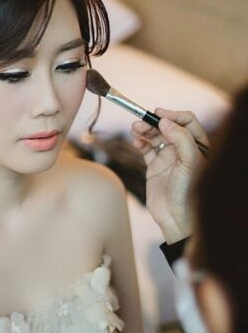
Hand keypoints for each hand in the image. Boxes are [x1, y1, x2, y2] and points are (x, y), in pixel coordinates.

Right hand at [131, 108, 209, 243]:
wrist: (176, 218)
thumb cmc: (189, 192)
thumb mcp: (190, 162)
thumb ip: (180, 138)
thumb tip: (165, 121)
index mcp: (197, 146)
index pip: (186, 122)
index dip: (173, 115)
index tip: (159, 114)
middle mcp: (182, 150)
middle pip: (167, 127)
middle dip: (153, 122)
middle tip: (140, 123)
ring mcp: (168, 158)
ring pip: (155, 137)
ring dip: (144, 131)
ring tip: (135, 130)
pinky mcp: (154, 167)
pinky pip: (146, 149)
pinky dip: (140, 143)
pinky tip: (136, 142)